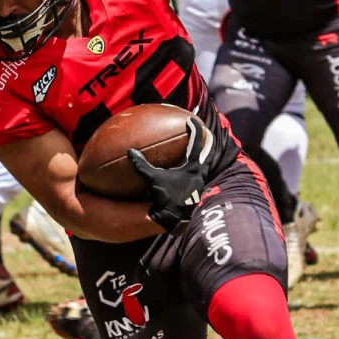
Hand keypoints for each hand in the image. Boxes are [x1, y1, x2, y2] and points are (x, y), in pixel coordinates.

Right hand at [128, 116, 213, 233]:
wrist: (175, 219)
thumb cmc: (167, 198)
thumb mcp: (153, 180)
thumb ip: (142, 165)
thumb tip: (130, 151)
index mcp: (192, 166)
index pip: (196, 142)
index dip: (195, 129)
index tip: (192, 119)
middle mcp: (200, 173)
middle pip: (208, 151)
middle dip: (207, 140)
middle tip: (205, 131)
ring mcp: (200, 182)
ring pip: (206, 163)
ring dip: (204, 154)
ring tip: (201, 148)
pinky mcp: (197, 190)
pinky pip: (200, 173)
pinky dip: (198, 167)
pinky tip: (190, 169)